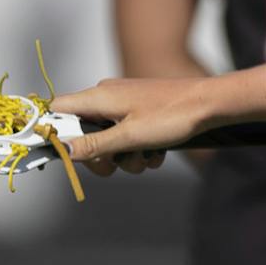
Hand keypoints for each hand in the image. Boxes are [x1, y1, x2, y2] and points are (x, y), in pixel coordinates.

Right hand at [51, 76, 213, 175]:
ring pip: (110, 140)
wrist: (211, 104)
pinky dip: (140, 149)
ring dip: (126, 157)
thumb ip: (94, 145)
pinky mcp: (142, 113)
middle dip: (99, 156)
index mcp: (98, 97)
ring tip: (146, 157)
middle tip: (114, 167)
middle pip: (83, 132)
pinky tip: (158, 153)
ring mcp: (125, 105)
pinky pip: (129, 137)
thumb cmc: (172, 115)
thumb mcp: (130, 137)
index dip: (55, 132)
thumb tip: (61, 150)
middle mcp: (107, 97)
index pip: (57, 109)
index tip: (66, 155)